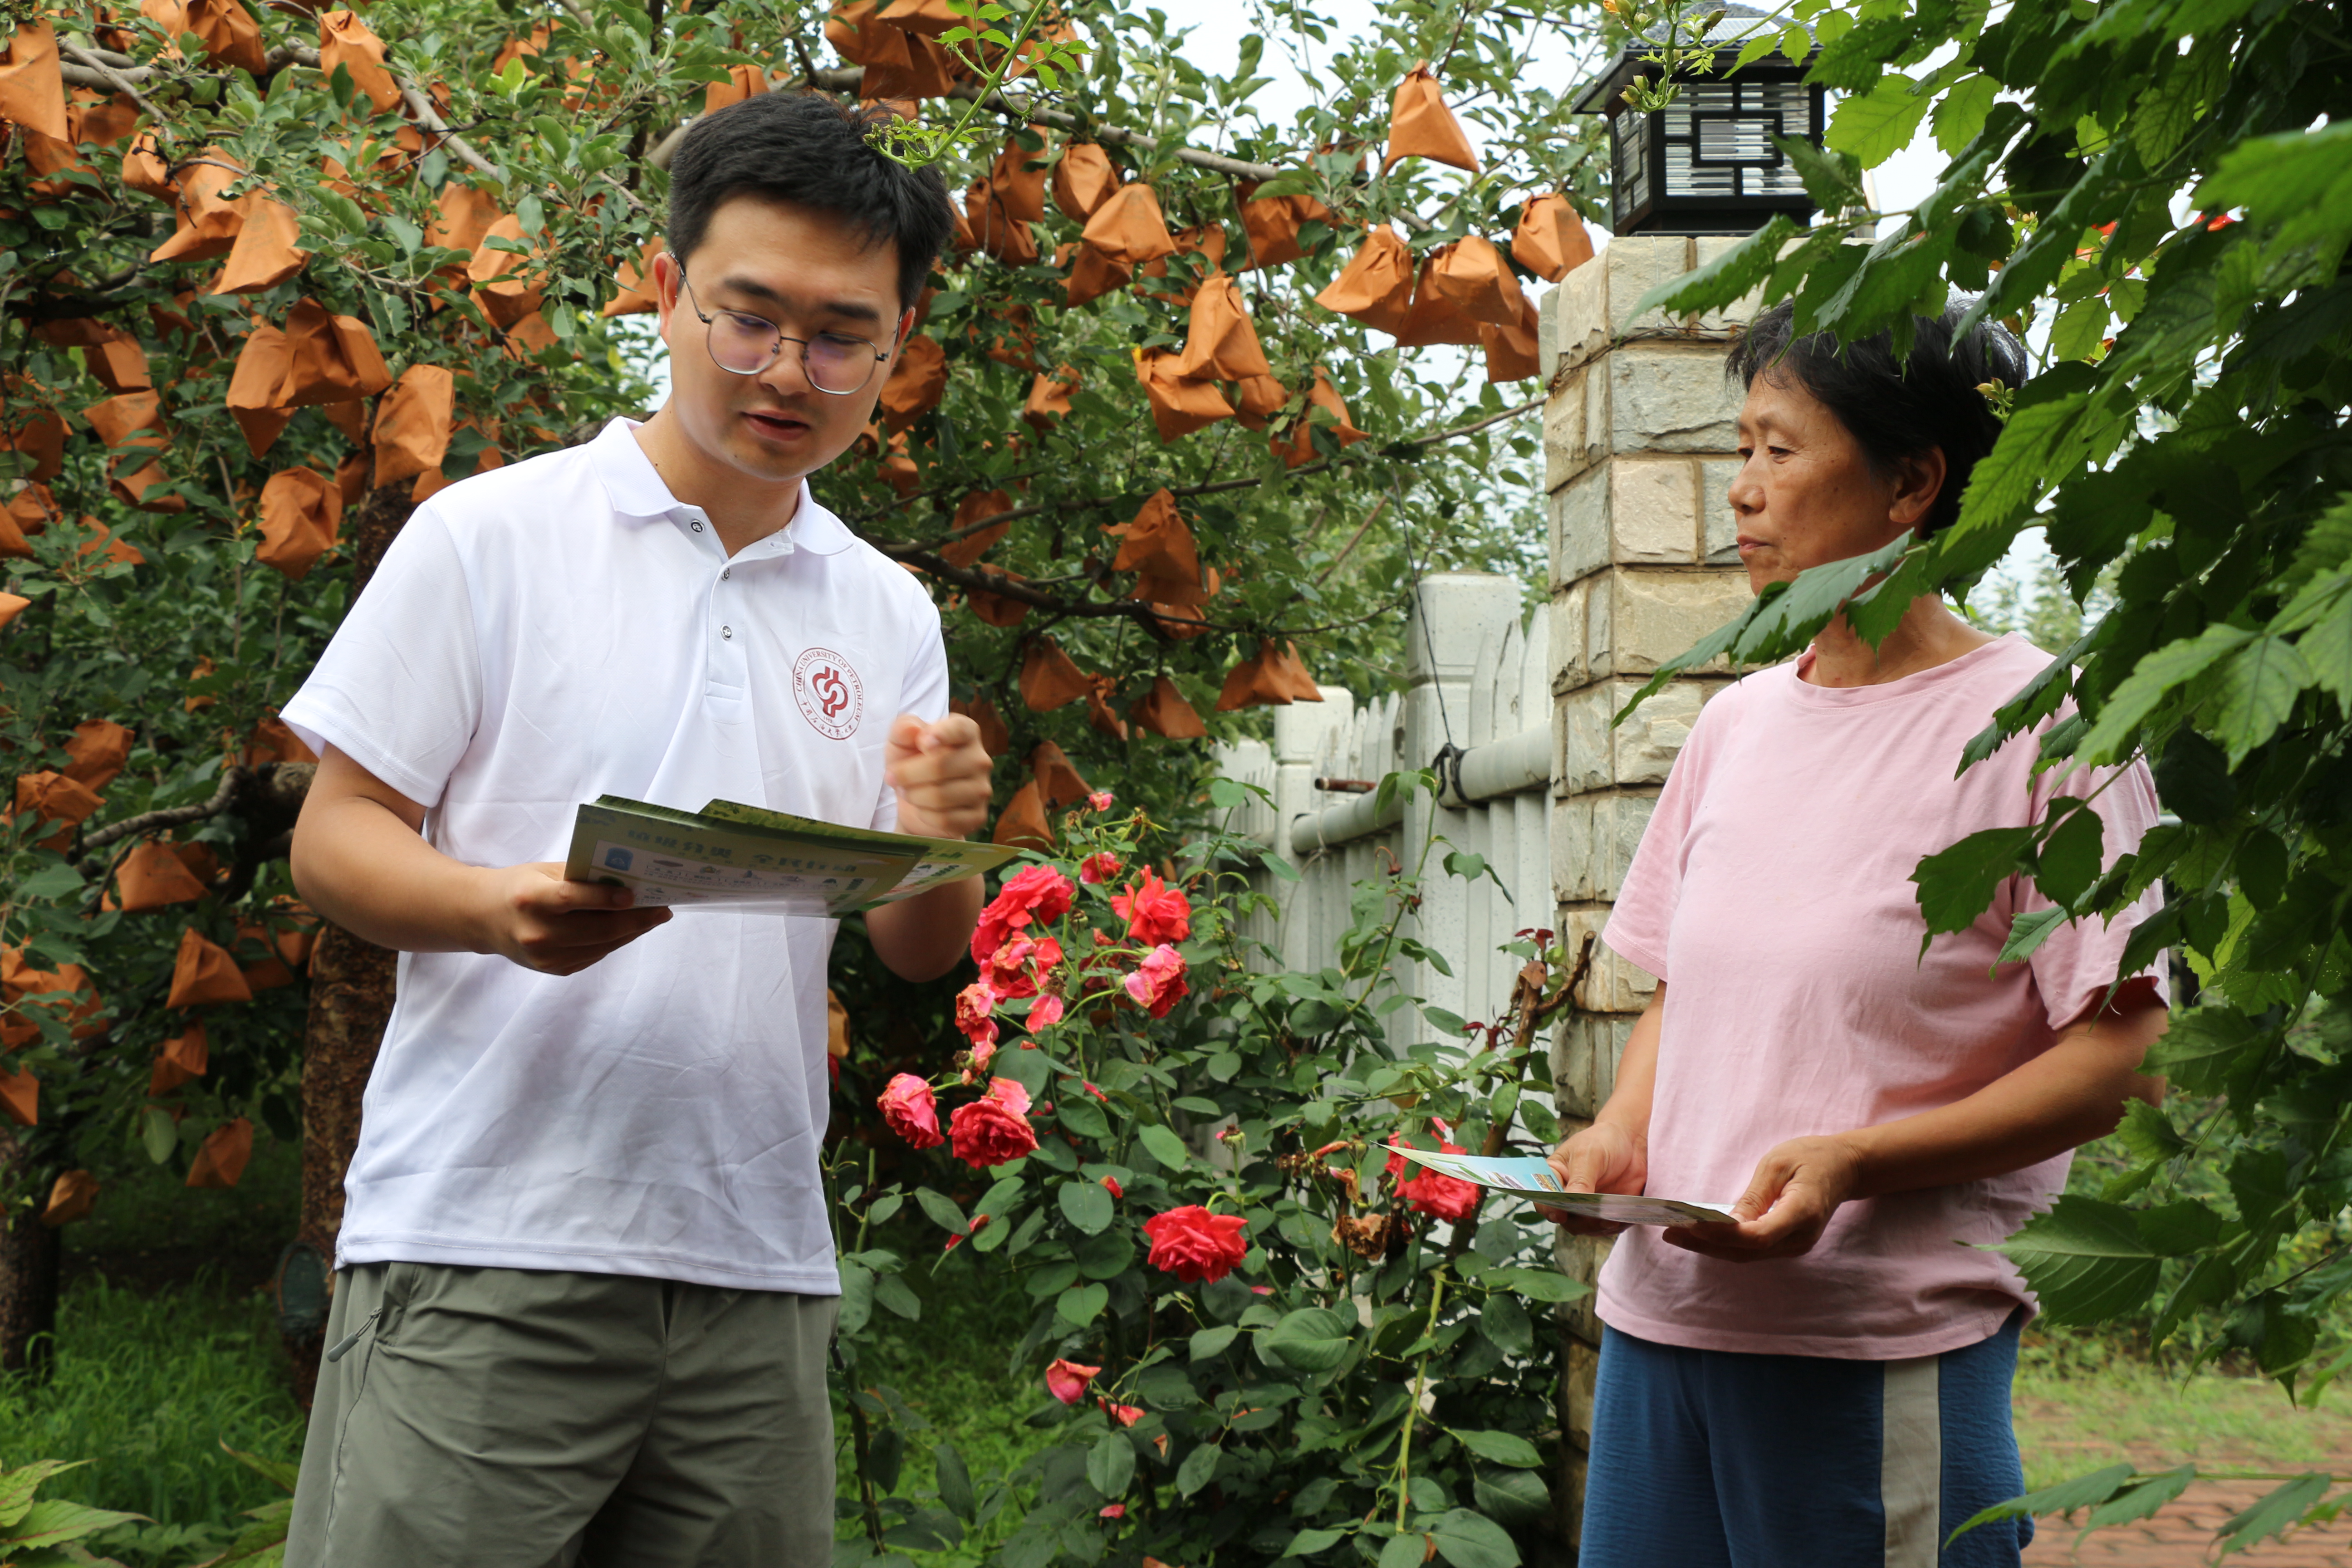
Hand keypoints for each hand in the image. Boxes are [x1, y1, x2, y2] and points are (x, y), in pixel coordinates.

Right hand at [475, 862, 672, 975]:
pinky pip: (595, 955)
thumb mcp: (544, 873)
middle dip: (636, 920)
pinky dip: (615, 941)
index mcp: (530, 900)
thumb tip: (627, 880)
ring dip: (632, 932)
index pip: (572, 900)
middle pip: (596, 929)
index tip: (635, 894)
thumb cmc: (521, 886)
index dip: (605, 898)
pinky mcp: (554, 970)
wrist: (484, 919)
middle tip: (662, 909)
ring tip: (654, 918)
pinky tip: (630, 929)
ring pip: (602, 946)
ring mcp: (545, 957)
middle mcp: (536, 933)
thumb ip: (580, 877)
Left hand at [885, 713, 992, 838]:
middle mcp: (980, 759)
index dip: (941, 734)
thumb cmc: (912, 763)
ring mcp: (982, 790)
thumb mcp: (900, 742)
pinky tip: (923, 809)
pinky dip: (924, 816)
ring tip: (907, 792)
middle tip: (893, 777)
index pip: (959, 729)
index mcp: (966, 733)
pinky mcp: (977, 816)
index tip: (923, 743)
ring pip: (940, 796)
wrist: (917, 800)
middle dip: (907, 774)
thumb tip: (913, 730)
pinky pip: (945, 819)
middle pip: (940, 766)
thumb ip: (903, 729)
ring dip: (913, 796)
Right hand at [1539, 1121, 1647, 1235]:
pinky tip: (1621, 1216)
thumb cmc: (1603, 1142)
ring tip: (1612, 1217)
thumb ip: (1580, 1179)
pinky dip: (1613, 1226)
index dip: (1548, 1208)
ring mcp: (1586, 1206)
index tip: (1560, 1214)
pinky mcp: (1604, 1212)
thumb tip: (1572, 1201)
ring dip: (1597, 1227)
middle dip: (1578, 1220)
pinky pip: (1605, 1229)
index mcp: (1555, 1176)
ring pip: (1584, 1227)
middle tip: (1595, 1215)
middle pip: (1563, 1218)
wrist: (1631, 1142)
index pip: (1543, 1197)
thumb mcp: (1589, 1155)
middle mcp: (1567, 1194)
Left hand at [1660, 1133, 1862, 1261]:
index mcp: (1802, 1213)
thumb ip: (1755, 1195)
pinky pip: (1753, 1251)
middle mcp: (1800, 1238)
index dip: (1722, 1234)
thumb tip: (1727, 1223)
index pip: (1757, 1237)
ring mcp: (1796, 1245)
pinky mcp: (1788, 1244)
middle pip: (1747, 1252)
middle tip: (1670, 1232)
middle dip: (1706, 1244)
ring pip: (1747, 1256)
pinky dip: (1726, 1245)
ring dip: (1711, 1247)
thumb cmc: (1811, 1157)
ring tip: (1677, 1235)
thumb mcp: (1779, 1163)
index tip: (1690, 1224)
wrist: (1845, 1168)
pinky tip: (1702, 1236)